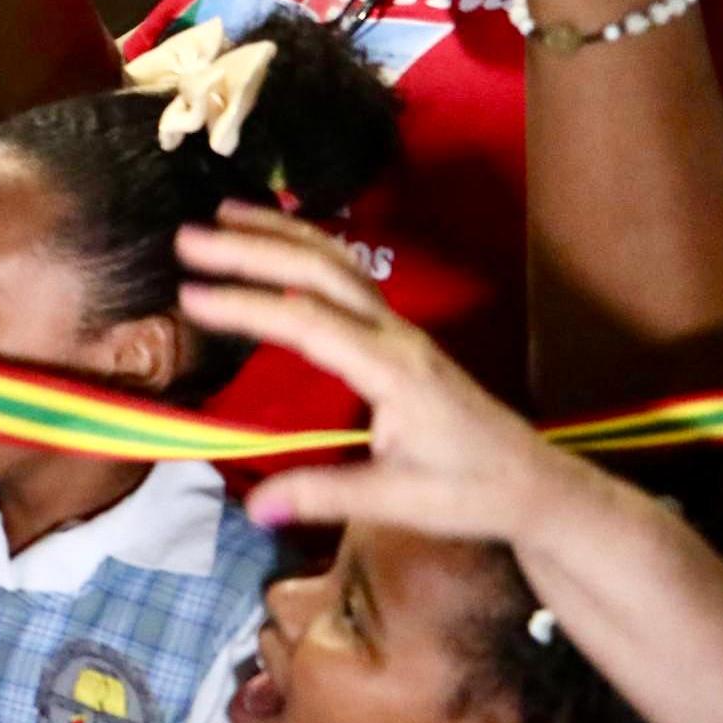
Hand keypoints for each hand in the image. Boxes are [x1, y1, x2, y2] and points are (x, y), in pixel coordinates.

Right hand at [176, 203, 575, 540]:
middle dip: (252, 248)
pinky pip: (345, 275)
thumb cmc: (472, 492)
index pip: (309, 323)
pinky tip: (274, 241)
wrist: (535, 484)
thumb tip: (255, 508)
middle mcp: (395, 335)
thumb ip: (326, 495)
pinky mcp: (396, 334)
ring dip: (278, 233)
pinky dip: (304, 246)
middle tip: (187, 238)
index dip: (248, 305)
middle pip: (320, 272)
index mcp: (394, 370)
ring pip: (335, 262)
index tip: (190, 294)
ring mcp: (398, 328)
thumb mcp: (402, 503)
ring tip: (221, 214)